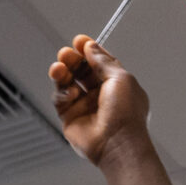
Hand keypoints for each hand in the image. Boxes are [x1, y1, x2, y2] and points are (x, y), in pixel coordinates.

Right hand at [49, 36, 151, 168]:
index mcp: (116, 83)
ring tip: (58, 68)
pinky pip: (60, 98)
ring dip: (61, 72)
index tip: (79, 41)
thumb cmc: (127, 114)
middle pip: (80, 70)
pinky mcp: (70, 117)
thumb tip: (90, 47)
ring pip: (67, 82)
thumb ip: (102, 61)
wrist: (118, 144)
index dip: (88, 50)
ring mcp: (84, 106)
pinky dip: (62, 92)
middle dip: (72, 59)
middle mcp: (99, 94)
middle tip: (66, 54)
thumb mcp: (120, 77)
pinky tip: (71, 94)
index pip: (98, 62)